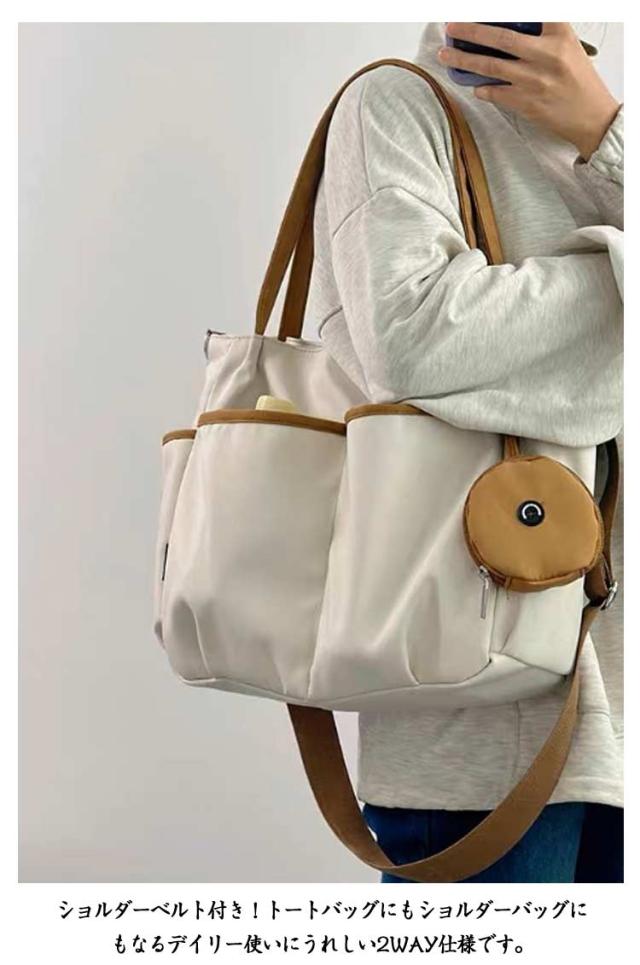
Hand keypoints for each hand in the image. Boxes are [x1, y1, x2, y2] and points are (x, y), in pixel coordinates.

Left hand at [438, 22, 620, 159]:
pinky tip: (474, 85)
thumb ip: (542, 33)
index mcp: (559, 35)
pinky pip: (494, 93)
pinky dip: (482, 88)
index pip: (528, 14)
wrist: (591, 116)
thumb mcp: (567, 45)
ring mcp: (534, 81)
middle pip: (501, 38)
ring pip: (491, 67)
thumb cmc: (578, 80)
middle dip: (471, 31)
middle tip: (451, 27)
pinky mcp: (526, 103)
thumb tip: (509, 27)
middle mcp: (546, 56)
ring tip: (446, 55)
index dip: (500, 13)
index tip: (478, 11)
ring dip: (464, 60)